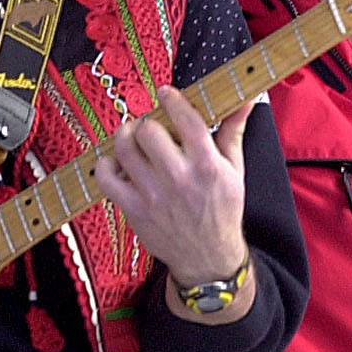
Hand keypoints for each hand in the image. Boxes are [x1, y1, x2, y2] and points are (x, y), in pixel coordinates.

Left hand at [93, 87, 256, 325]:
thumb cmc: (222, 211)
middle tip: (151, 127)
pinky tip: (118, 163)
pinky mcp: (134, 210)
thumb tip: (245, 101)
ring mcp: (154, 195)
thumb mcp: (235, 171)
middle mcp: (179, 178)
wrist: (208, 257)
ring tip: (132, 138)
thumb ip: (233, 132)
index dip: (171, 99)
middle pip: (149, 130)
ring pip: (125, 149)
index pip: (185, 119)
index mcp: (207, 165)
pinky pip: (106, 178)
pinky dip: (106, 164)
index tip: (166, 94)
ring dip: (126, 136)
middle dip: (148, 122)